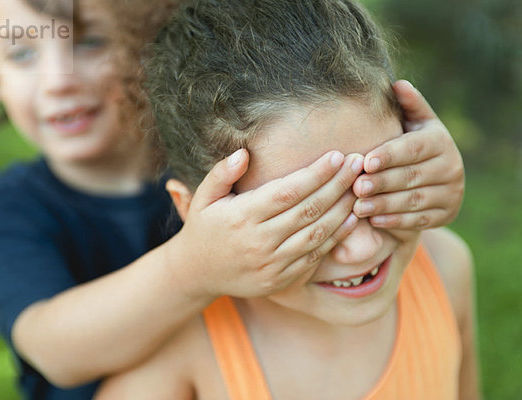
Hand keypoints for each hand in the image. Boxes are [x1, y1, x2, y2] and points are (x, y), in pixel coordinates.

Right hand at [172, 149, 363, 298]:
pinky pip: (315, 256)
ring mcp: (272, 263)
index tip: (336, 155)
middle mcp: (259, 241)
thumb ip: (221, 173)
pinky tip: (351, 218)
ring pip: (317, 233)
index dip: (316, 173)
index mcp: (242, 217)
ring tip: (361, 187)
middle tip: (358, 164)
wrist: (198, 273)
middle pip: (309, 209)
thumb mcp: (203, 197)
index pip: (288, 191)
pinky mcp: (281, 279)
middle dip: (338, 184)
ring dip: (343, 209)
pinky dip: (336, 236)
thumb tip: (245, 153)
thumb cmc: (203, 228)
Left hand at [352, 80, 464, 229]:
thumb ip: (407, 105)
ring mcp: (451, 193)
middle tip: (356, 187)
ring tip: (358, 207)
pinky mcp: (447, 214)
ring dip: (384, 205)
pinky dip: (396, 221)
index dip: (389, 155)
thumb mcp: (414, 122)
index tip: (366, 161)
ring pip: (414, 201)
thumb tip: (397, 84)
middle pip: (411, 176)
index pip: (413, 148)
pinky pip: (420, 220)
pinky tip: (374, 221)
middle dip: (381, 182)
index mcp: (440, 141)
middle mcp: (451, 167)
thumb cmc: (413, 143)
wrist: (437, 176)